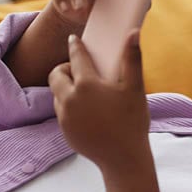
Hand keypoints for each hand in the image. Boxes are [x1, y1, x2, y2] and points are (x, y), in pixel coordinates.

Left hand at [48, 30, 150, 171]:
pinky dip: (70, 107)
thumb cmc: (132, 122)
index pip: (76, 58)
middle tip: (80, 72)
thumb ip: (132, 59)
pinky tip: (88, 113)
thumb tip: (133, 33)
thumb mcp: (135, 88)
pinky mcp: (64, 131)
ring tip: (86, 93)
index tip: (73, 40)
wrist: (123, 159)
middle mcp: (69, 99)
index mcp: (86, 85)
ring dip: (67, 89)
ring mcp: (65, 117)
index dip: (75, 46)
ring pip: (57, 94)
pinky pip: (62, 112)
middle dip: (65, 69)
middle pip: (56, 75)